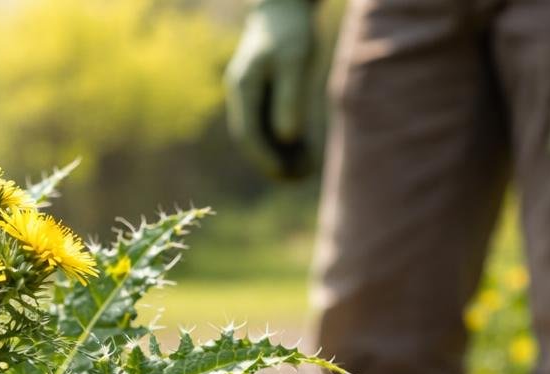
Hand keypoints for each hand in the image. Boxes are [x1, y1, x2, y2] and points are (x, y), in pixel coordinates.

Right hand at [224, 0, 318, 178]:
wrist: (286, 7)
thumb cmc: (291, 30)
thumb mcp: (294, 61)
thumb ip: (290, 98)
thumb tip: (287, 138)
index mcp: (243, 88)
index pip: (247, 133)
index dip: (264, 158)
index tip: (283, 174)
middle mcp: (243, 95)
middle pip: (252, 139)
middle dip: (272, 162)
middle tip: (296, 180)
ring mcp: (253, 97)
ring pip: (263, 135)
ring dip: (280, 156)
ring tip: (304, 173)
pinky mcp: (267, 96)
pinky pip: (273, 125)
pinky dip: (287, 142)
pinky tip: (306, 154)